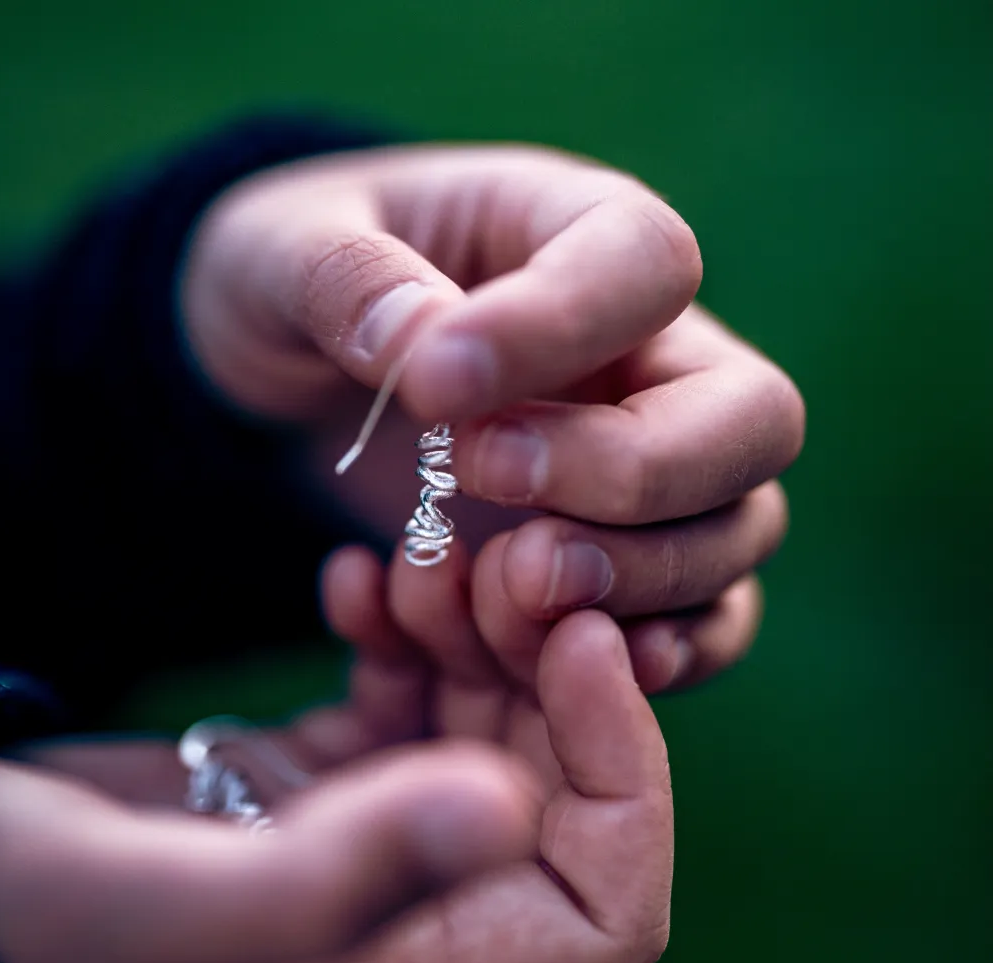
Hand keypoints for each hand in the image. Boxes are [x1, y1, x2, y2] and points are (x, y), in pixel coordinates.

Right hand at [0, 595, 670, 962]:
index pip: (604, 907)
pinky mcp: (329, 781)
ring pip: (491, 725)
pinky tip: (357, 582)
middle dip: (545, 663)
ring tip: (415, 560)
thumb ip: (340, 873)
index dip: (623, 768)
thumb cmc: (20, 915)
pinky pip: (414, 697)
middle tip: (485, 561)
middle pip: (558, 790)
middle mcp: (409, 920)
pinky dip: (405, 632)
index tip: (585, 637)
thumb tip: (513, 806)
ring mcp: (372, 842)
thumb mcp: (155, 907)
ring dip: (474, 630)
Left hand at [182, 144, 803, 691]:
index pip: (646, 264)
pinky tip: (560, 657)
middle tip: (487, 482)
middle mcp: (649, 358)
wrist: (298, 384)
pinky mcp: (623, 558)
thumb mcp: (279, 255)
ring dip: (639, 577)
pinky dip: (659, 651)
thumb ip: (343, 282)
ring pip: (740, 529)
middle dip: (637, 474)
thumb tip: (421, 343)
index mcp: (577, 237)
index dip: (562, 327)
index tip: (432, 389)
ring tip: (509, 582)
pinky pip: (704, 616)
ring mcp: (652, 466)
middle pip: (752, 418)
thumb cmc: (297, 290)